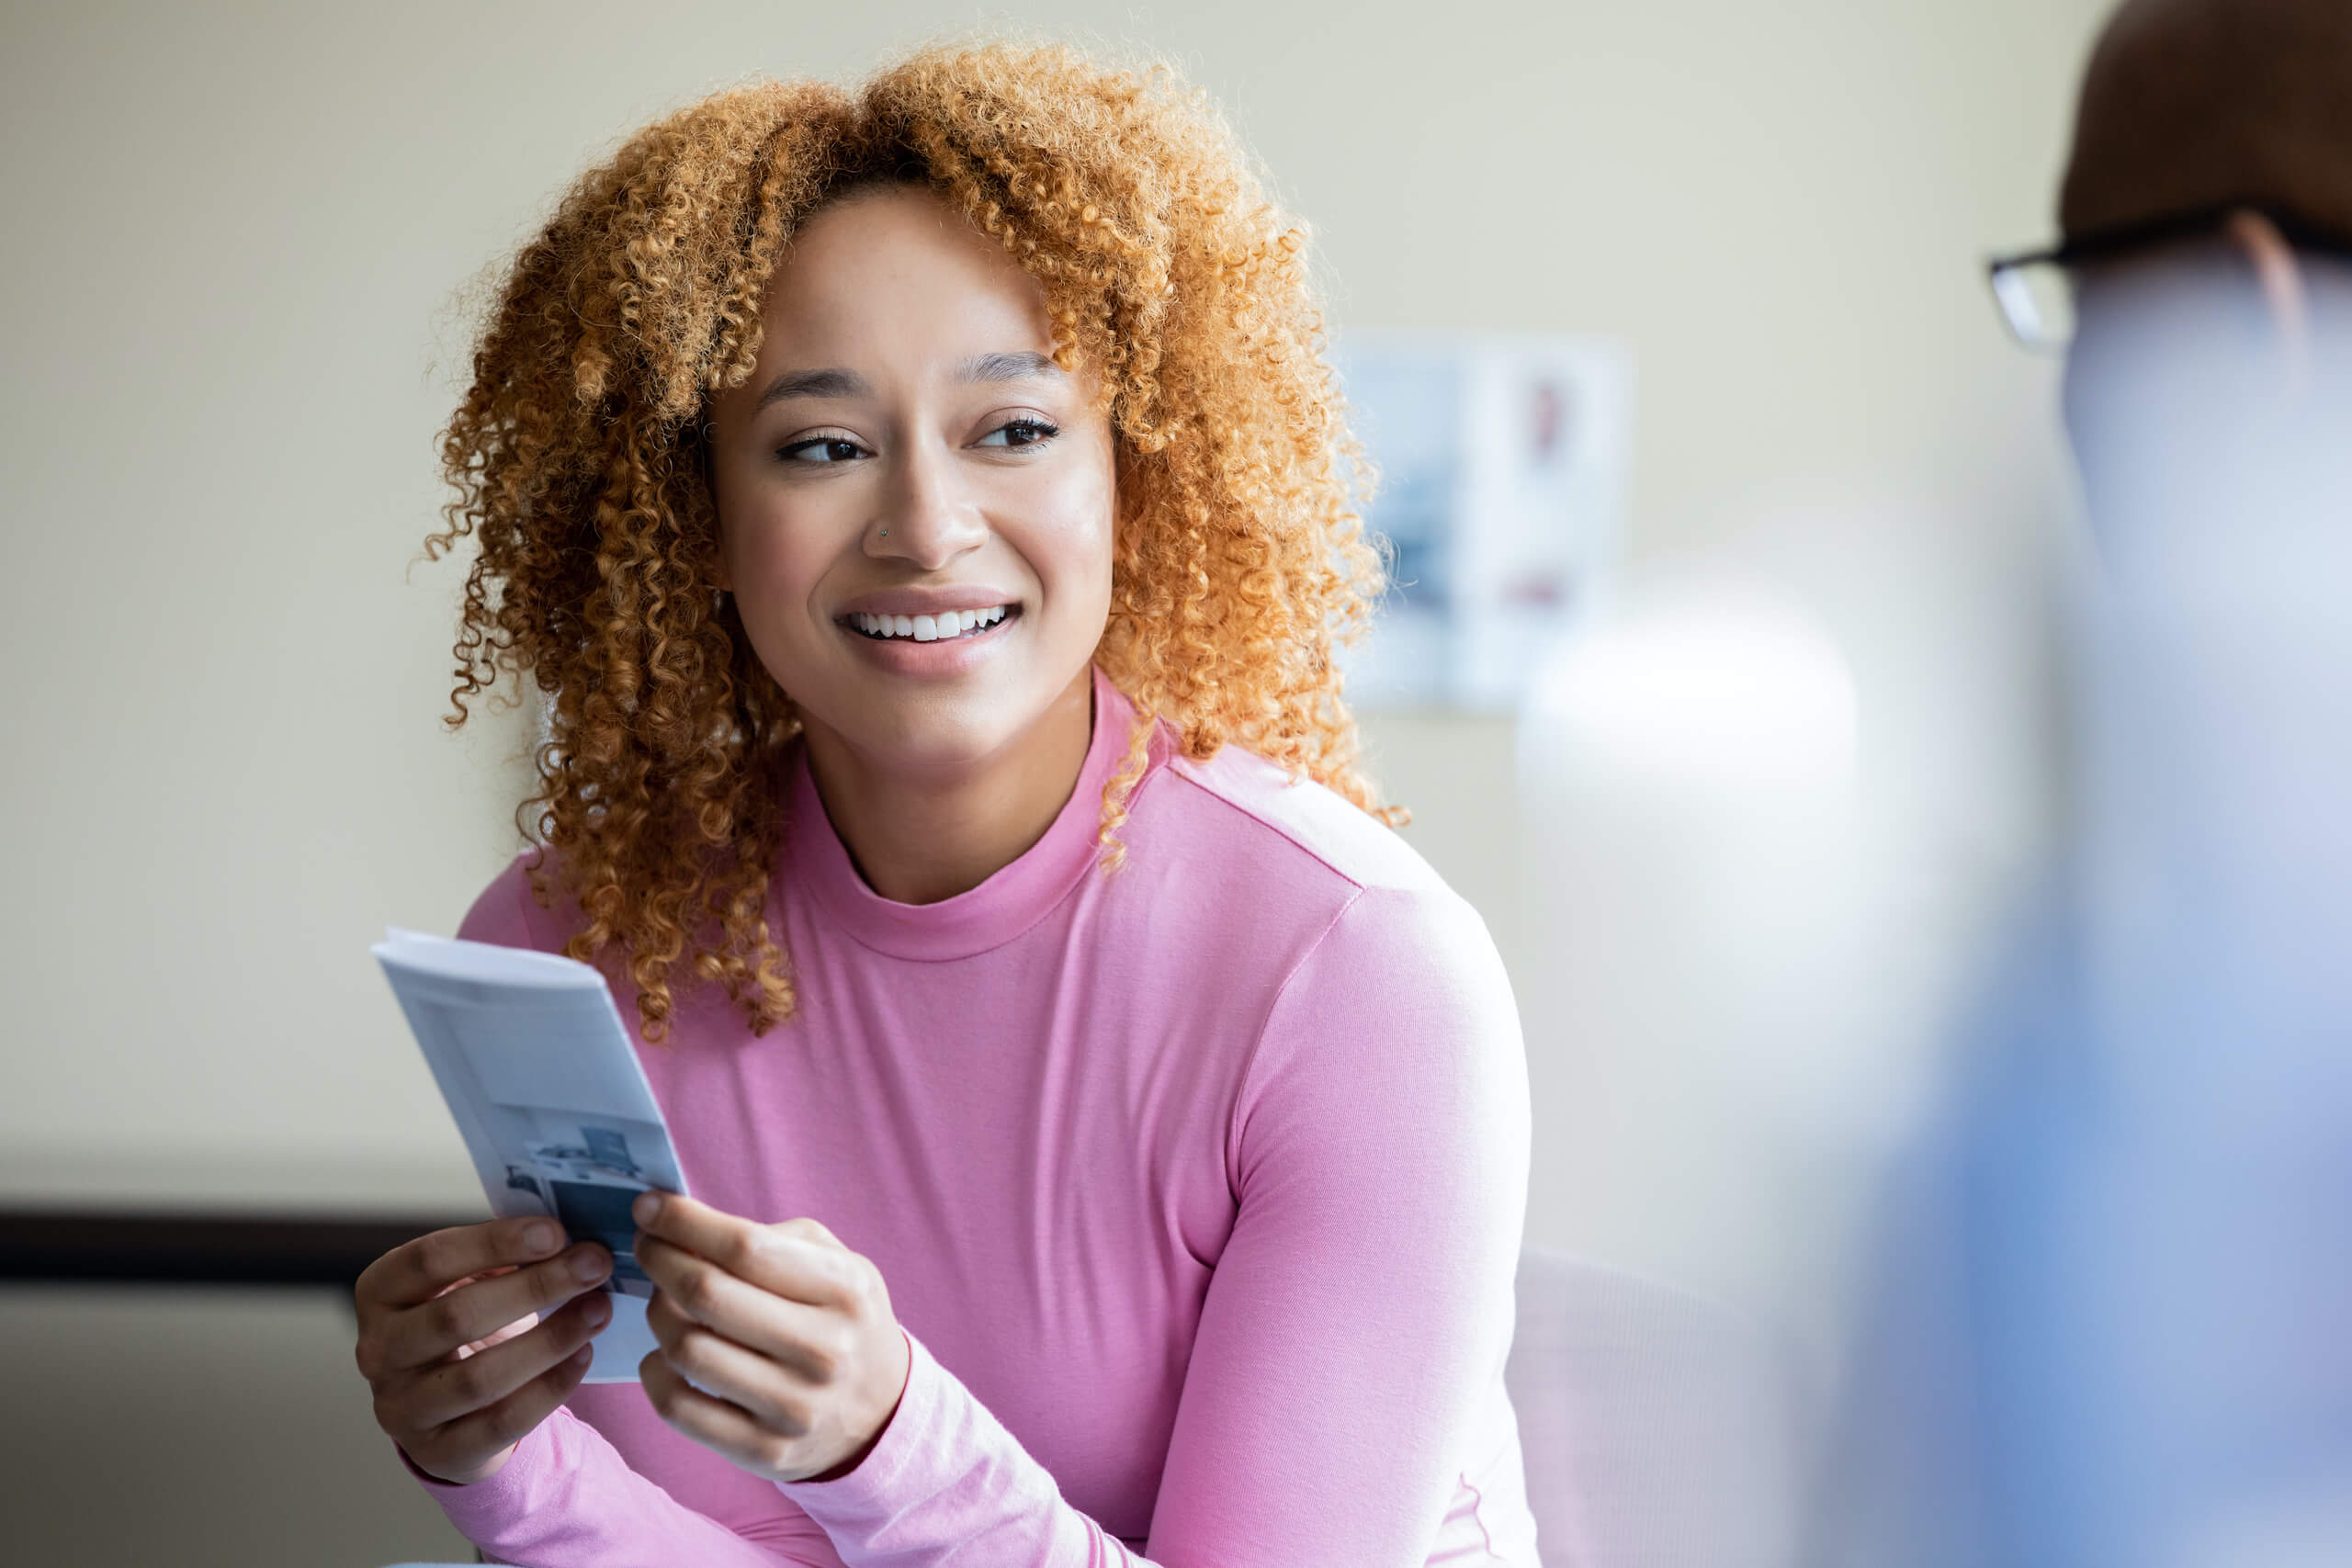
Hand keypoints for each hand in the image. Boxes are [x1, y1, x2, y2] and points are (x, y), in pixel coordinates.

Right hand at [353, 1215, 614, 1483]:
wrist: (448, 1406)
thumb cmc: (467, 1321)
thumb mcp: (468, 1280)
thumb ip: (504, 1255)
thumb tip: (571, 1235)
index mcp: (380, 1292)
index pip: (429, 1260)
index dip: (494, 1242)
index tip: (557, 1232)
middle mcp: (378, 1351)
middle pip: (456, 1317)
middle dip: (535, 1287)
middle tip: (594, 1265)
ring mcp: (401, 1407)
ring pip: (479, 1377)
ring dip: (550, 1340)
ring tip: (599, 1309)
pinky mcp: (437, 1451)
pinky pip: (501, 1423)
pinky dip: (549, 1388)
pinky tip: (584, 1355)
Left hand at [632, 1192, 910, 1483]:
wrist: (882, 1412)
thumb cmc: (843, 1321)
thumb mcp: (838, 1265)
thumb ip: (772, 1239)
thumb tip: (684, 1230)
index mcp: (844, 1291)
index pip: (744, 1246)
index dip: (684, 1222)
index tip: (651, 1207)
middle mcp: (823, 1350)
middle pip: (707, 1294)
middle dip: (660, 1261)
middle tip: (648, 1248)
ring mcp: (793, 1407)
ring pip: (687, 1349)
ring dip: (657, 1315)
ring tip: (663, 1301)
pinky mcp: (764, 1451)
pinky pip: (678, 1408)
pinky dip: (655, 1373)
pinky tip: (664, 1354)